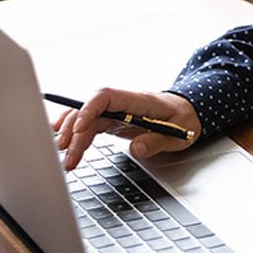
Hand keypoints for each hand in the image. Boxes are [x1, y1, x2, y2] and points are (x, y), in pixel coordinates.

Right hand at [54, 88, 201, 169]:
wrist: (189, 112)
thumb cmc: (185, 119)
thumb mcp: (179, 134)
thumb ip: (157, 141)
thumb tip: (136, 148)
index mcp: (139, 100)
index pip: (106, 96)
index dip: (89, 109)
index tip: (79, 128)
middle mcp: (123, 103)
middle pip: (91, 110)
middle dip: (75, 131)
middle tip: (67, 154)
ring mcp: (117, 111)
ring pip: (87, 119)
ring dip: (72, 135)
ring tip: (64, 156)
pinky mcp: (114, 121)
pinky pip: (91, 125)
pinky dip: (76, 134)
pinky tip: (63, 142)